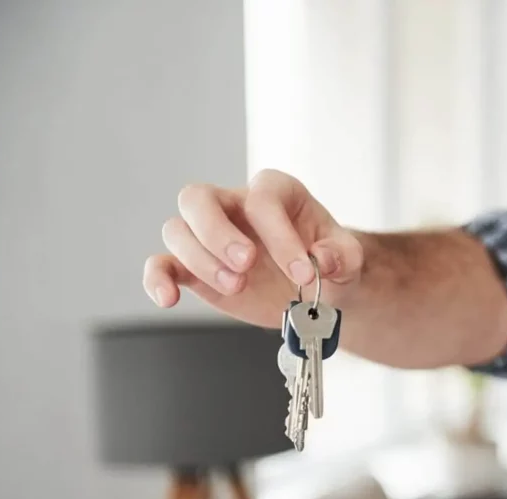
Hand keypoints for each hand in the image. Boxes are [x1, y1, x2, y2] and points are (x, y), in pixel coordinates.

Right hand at [143, 169, 362, 327]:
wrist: (319, 290)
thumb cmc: (330, 264)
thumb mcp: (348, 260)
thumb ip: (341, 256)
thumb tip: (321, 261)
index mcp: (275, 192)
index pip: (263, 200)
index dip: (280, 236)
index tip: (304, 274)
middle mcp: (235, 206)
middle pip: (199, 199)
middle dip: (217, 233)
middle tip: (246, 265)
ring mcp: (209, 236)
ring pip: (177, 230)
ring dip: (201, 261)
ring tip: (237, 287)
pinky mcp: (194, 268)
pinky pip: (161, 264)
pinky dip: (157, 279)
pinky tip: (169, 298)